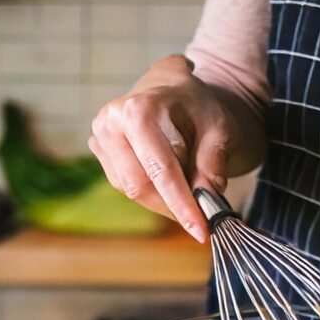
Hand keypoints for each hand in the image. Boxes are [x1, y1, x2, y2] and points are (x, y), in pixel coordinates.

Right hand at [89, 54, 234, 241]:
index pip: (161, 170)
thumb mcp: (219, 128)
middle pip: (141, 187)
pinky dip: (153, 193)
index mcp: (139, 110)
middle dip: (174, 207)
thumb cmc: (197, 107)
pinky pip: (127, 187)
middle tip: (201, 217)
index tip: (201, 232)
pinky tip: (169, 180)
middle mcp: (111, 123)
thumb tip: (209, 201)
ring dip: (164, 201)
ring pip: (132, 192)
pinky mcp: (100, 152)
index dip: (182, 205)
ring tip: (188, 187)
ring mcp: (100, 137)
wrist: (173, 88)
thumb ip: (214, 164)